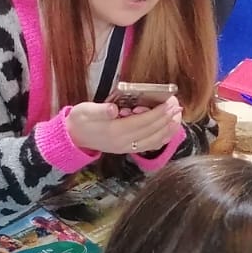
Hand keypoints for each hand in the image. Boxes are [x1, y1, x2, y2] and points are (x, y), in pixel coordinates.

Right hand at [66, 98, 182, 154]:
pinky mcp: (127, 149)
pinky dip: (161, 139)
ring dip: (167, 130)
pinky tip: (168, 131)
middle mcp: (123, 142)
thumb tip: (113, 109)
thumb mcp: (86, 111)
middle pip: (151, 131)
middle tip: (177, 106)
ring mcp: (126, 148)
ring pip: (153, 141)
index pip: (143, 122)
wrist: (73, 138)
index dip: (158, 113)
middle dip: (166, 118)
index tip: (170, 102)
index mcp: (114, 131)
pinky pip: (148, 146)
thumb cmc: (80, 120)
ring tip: (178, 118)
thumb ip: (100, 110)